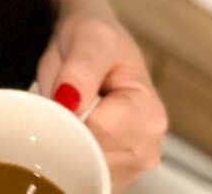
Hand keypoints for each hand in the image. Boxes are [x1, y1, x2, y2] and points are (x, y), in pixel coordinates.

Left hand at [36, 5, 167, 191]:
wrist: (88, 40)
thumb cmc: (94, 35)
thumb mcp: (90, 37)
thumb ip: (81, 67)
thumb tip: (70, 101)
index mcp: (149, 114)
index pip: (97, 135)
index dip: (69, 116)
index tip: (62, 94)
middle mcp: (147, 145)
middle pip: (90, 158)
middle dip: (65, 130)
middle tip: (63, 98)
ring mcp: (130, 164)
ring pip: (81, 169)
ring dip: (63, 140)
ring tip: (71, 109)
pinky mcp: (112, 171)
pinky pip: (79, 175)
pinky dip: (66, 154)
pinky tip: (72, 127)